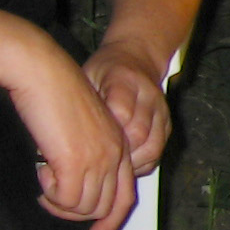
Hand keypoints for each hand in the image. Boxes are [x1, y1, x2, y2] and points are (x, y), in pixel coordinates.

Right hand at [10, 47, 140, 229]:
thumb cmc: (53, 94)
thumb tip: (71, 180)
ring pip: (84, 207)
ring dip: (60, 202)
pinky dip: (51, 194)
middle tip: (49, 198)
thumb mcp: (79, 127)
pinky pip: (66, 200)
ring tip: (44, 180)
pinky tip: (41, 171)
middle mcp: (114, 155)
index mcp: (119, 146)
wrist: (42, 71)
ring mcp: (98, 158)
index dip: (110, 223)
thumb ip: (85, 152)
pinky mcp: (76, 160)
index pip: (125, 198)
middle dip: (74, 213)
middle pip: (104, 208)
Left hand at [82, 42, 174, 175]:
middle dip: (116, 154)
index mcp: (125, 80)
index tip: (87, 149)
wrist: (137, 59)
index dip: (106, 136)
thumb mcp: (87, 77)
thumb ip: (81, 102)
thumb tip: (63, 134)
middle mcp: (148, 96)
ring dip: (130, 163)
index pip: (121, 113)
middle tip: (95, 165)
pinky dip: (140, 164)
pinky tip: (123, 166)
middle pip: (139, 134)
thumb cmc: (105, 71)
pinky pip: (156, 153)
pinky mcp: (166, 124)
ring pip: (152, 148)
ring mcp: (161, 111)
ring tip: (110, 169)